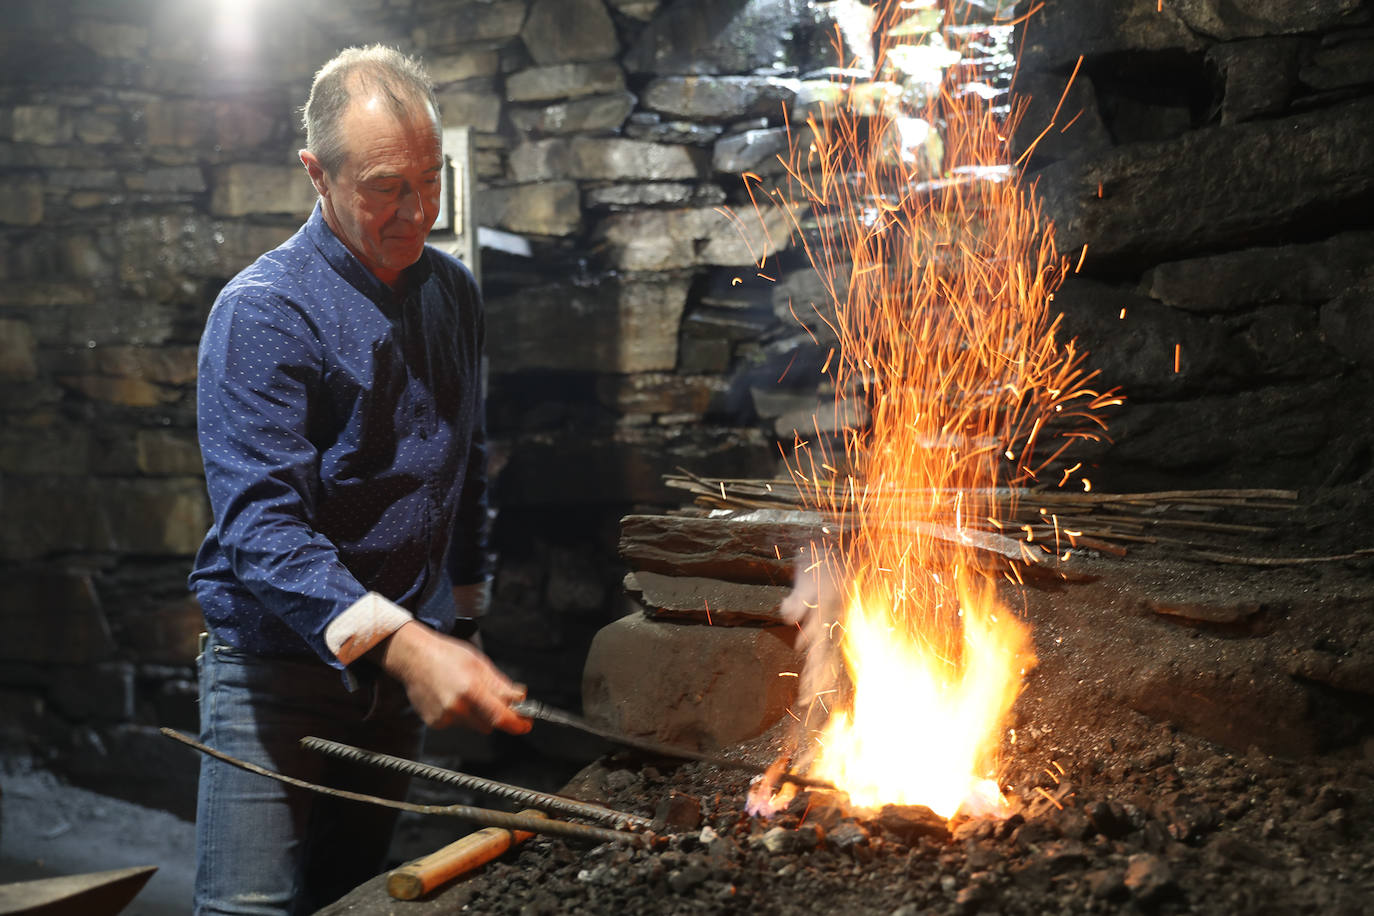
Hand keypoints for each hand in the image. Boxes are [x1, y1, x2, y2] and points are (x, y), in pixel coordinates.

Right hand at [375, 621, 530, 733]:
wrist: (413, 657)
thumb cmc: (445, 655)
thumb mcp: (479, 663)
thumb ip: (500, 685)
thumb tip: (520, 697)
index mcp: (470, 689)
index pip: (499, 716)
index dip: (516, 723)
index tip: (526, 724)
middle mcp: (456, 706)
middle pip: (489, 724)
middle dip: (496, 714)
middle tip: (494, 698)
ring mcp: (444, 716)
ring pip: (474, 724)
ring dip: (477, 713)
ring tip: (464, 690)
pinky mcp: (435, 722)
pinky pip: (458, 723)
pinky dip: (461, 714)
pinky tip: (451, 696)